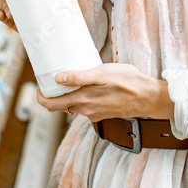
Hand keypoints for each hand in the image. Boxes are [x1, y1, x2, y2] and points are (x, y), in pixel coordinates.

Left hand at [36, 63, 173, 121]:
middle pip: (60, 106)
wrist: (149, 98)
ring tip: (70, 79)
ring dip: (68, 95)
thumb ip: (79, 77)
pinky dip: (81, 97)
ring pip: (73, 106)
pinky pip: (86, 107)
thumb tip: (58, 78)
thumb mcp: (102, 74)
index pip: (52, 105)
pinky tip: (88, 86)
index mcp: (82, 101)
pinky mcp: (103, 113)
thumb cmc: (128, 82)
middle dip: (53, 95)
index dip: (40, 98)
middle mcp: (86, 111)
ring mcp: (94, 114)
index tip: (38, 87)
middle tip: (51, 80)